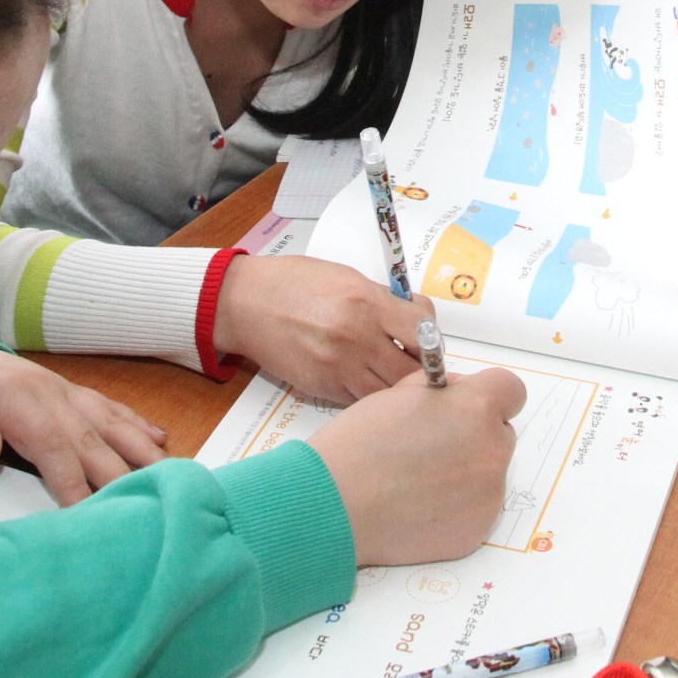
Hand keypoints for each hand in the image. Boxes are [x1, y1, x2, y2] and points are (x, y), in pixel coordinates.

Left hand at [0, 339, 167, 505]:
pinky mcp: (58, 391)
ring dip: (142, 451)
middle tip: (157, 510)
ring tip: (174, 477)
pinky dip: (134, 425)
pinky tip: (158, 439)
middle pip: (92, 440)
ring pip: (108, 423)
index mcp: (12, 399)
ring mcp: (55, 389)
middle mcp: (44, 392)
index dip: (77, 484)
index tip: (96, 517)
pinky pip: (103, 408)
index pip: (54, 448)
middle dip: (125, 476)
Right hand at [212, 254, 434, 403]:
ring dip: (395, 390)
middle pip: (412, 372)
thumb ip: (386, 300)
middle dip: (422, 372)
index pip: (424, 331)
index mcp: (367, 302)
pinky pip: (358, 400)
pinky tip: (363, 381)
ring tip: (391, 377)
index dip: (433, 340)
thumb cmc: (295, 283)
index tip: (430, 342)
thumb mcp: (348, 277)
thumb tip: (420, 319)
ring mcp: (337, 367)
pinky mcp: (320, 387)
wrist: (244, 303)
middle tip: (419, 368)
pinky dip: (367, 395)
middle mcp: (356, 337)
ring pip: (388, 395)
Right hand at [305, 369, 525, 566]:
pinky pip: (476, 510)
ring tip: (417, 482)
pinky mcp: (478, 530)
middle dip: (475, 437)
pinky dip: (455, 508)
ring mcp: (490, 495)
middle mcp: (493, 450)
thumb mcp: (400, 393)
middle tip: (432, 448)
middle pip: (500, 435)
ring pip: (488, 475)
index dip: (488, 397)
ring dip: (466, 474)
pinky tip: (418, 507)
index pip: (511, 390)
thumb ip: (443, 388)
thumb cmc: (360, 444)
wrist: (336, 504)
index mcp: (476, 407)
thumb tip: (460, 393)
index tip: (468, 407)